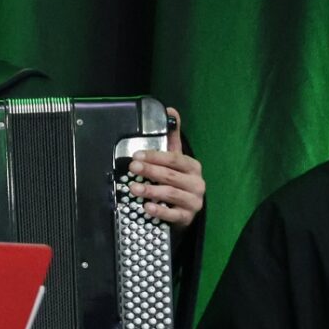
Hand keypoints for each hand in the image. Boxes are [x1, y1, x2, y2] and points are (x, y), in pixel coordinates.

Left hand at [131, 111, 204, 228]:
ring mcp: (193, 201)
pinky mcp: (187, 218)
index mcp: (192, 167)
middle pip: (170, 175)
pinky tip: (146, 207)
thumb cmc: (178, 182)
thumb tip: (170, 110)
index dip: (155, 156)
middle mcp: (196, 183)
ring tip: (133, 188)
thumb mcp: (176, 160)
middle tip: (132, 168)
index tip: (137, 155)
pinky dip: (159, 211)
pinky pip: (173, 215)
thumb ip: (172, 137)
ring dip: (151, 190)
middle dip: (150, 171)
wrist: (186, 210)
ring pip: (171, 194)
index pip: (174, 159)